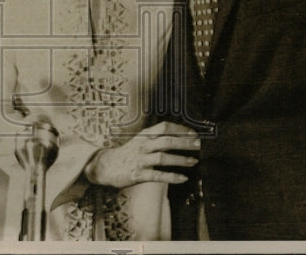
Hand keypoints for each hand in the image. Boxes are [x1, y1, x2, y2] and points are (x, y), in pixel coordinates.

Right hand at [82, 121, 198, 187]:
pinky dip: (172, 177)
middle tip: (198, 145)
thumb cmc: (128, 153)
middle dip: (184, 142)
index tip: (194, 133)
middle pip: (166, 140)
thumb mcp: (140, 141)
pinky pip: (158, 175)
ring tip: (194, 161)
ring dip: (180, 159)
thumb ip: (156, 138)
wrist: (106, 166)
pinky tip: (183, 178)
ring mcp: (140, 159)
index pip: (164, 127)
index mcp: (144, 135)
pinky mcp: (138, 174)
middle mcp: (143, 145)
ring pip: (163, 157)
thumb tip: (179, 136)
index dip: (180, 129)